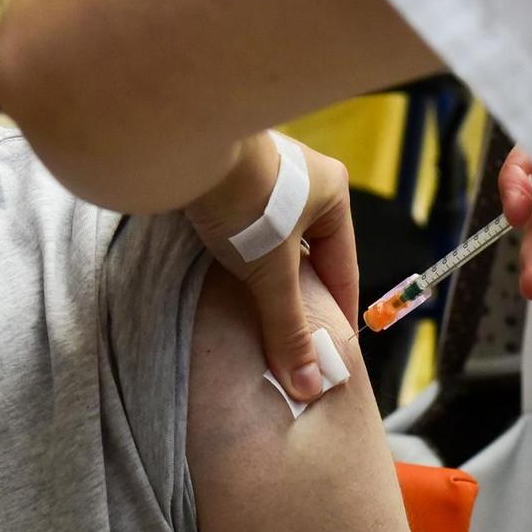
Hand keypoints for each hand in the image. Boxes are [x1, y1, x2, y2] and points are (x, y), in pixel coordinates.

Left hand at [186, 133, 359, 399]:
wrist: (188, 145)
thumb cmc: (246, 199)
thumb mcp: (272, 273)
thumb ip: (289, 329)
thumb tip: (310, 385)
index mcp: (333, 192)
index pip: (343, 265)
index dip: (337, 311)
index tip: (330, 348)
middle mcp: (304, 176)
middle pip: (306, 251)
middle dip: (297, 292)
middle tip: (289, 337)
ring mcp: (263, 172)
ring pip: (270, 237)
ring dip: (262, 271)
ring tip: (252, 311)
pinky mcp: (225, 173)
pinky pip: (240, 223)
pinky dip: (235, 251)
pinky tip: (220, 274)